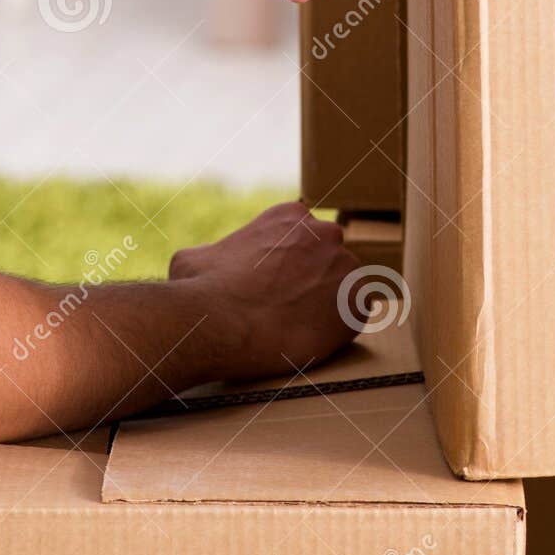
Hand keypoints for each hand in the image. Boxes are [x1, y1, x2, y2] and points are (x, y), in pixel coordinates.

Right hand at [169, 200, 362, 380]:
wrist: (222, 322)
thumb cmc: (205, 288)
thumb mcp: (196, 256)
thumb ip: (215, 253)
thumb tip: (209, 264)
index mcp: (291, 215)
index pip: (305, 237)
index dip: (293, 263)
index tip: (279, 284)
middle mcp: (324, 232)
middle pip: (329, 258)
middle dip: (315, 279)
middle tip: (292, 307)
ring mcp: (345, 266)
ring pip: (344, 286)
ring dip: (329, 304)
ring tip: (300, 328)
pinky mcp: (358, 302)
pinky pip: (356, 315)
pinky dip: (339, 328)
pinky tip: (313, 339)